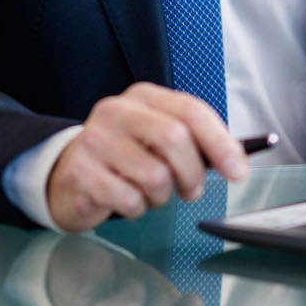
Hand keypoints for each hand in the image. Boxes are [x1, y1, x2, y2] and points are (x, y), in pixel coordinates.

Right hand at [46, 83, 245, 232]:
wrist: (67, 175)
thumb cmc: (125, 159)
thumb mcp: (157, 140)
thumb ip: (194, 142)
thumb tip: (236, 160)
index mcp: (142, 97)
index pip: (190, 111)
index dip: (221, 142)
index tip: (238, 171)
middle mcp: (115, 111)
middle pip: (175, 140)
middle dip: (192, 175)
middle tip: (191, 190)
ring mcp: (94, 140)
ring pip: (155, 176)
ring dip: (161, 196)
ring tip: (148, 192)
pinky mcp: (81, 172)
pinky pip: (130, 199)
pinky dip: (137, 208)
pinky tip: (124, 199)